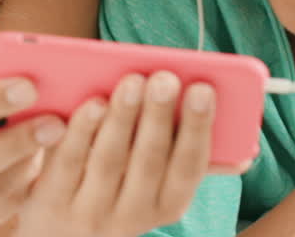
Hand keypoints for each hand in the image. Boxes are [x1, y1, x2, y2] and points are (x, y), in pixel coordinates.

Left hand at [15, 71, 220, 236]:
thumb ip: (183, 162)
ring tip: (132, 80)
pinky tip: (92, 103)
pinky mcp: (51, 204)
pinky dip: (82, 131)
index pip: (189, 169)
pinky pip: (69, 163)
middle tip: (165, 77)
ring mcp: (89, 214)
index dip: (198, 130)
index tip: (203, 89)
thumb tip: (243, 156)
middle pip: (149, 162)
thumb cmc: (113, 191)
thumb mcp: (152, 188)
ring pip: (111, 161)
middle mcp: (131, 217)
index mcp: (165, 206)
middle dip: (160, 117)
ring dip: (124, 118)